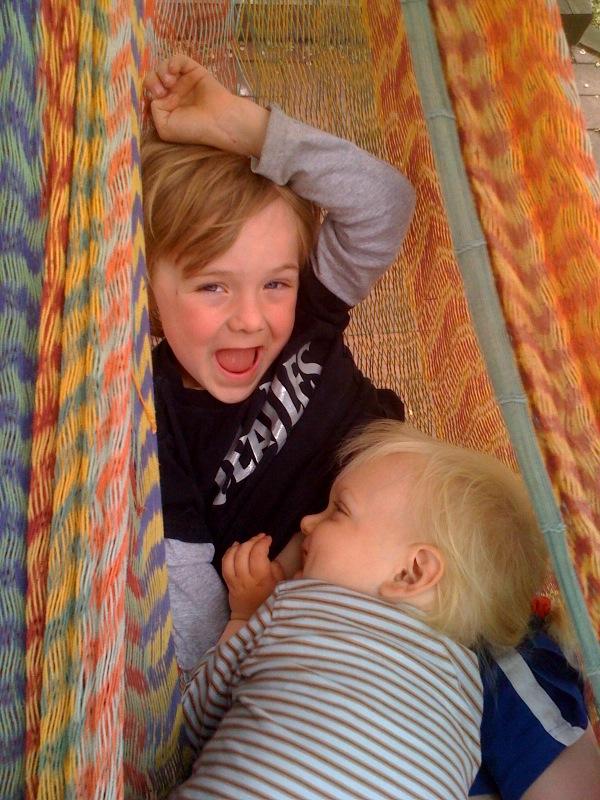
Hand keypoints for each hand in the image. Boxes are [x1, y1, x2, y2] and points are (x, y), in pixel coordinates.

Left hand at [143, 55, 268, 155]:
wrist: (218, 121)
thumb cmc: (194, 128)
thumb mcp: (165, 128)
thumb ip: (154, 112)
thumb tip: (155, 97)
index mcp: (167, 106)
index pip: (149, 92)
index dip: (148, 91)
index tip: (157, 98)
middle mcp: (174, 92)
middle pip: (153, 77)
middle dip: (152, 82)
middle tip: (162, 92)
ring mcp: (184, 80)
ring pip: (163, 66)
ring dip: (161, 72)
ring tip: (170, 83)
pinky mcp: (194, 70)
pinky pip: (178, 59)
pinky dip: (173, 62)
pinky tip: (175, 72)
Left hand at [222, 534, 284, 619]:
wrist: (251, 617)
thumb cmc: (269, 599)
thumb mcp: (280, 584)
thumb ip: (276, 568)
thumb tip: (269, 556)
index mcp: (262, 578)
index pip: (258, 554)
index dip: (262, 543)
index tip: (268, 539)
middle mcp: (246, 578)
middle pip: (244, 552)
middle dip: (253, 540)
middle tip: (260, 538)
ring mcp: (235, 580)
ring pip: (232, 557)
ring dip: (241, 545)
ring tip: (249, 542)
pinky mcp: (228, 582)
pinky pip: (224, 563)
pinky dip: (229, 552)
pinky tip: (236, 546)